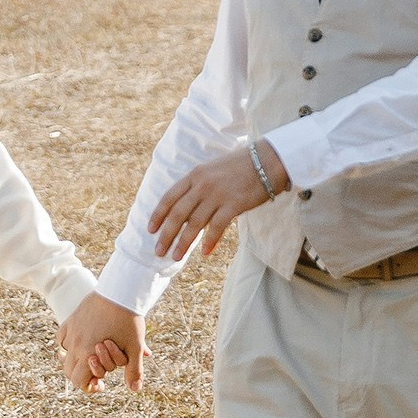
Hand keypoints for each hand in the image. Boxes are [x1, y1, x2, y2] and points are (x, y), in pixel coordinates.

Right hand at [58, 292, 145, 393]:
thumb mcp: (134, 348)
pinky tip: (80, 341)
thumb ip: (134, 371)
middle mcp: (75, 344)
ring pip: (63, 355)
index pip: (78, 381)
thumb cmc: (129, 320)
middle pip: (68, 371)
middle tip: (95, 374)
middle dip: (81, 376)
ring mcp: (71, 331)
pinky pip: (62, 337)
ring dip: (74, 360)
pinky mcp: (72, 319)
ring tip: (88, 357)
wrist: (120, 291)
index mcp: (88, 354)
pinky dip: (68, 343)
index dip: (88, 387)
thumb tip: (134, 389)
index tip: (100, 384)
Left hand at [147, 138, 288, 264]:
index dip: (158, 215)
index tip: (150, 230)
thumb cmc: (240, 166)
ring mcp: (217, 195)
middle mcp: (202, 185)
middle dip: (166, 234)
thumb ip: (198, 186)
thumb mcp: (212, 170)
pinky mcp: (233, 204)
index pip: (169, 197)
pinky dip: (209, 241)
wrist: (267, 161)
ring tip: (175, 256)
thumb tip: (186, 207)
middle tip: (158, 251)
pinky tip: (204, 252)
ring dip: (183, 242)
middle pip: (177, 214)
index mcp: (194, 175)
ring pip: (194, 223)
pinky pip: (217, 227)